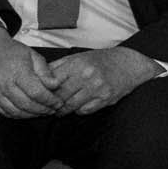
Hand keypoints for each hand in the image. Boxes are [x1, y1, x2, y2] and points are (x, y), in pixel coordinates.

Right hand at [0, 30, 60, 117]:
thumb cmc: (10, 51)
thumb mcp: (33, 55)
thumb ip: (45, 72)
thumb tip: (55, 86)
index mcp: (17, 71)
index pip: (36, 92)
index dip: (49, 100)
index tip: (58, 103)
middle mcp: (3, 83)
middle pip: (26, 104)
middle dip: (42, 110)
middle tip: (53, 110)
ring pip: (14, 111)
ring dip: (31, 115)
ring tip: (42, 112)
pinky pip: (3, 111)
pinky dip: (17, 115)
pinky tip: (27, 112)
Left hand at [46, 46, 160, 114]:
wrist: (129, 64)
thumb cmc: (101, 60)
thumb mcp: (79, 57)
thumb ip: (58, 66)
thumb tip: (38, 77)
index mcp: (77, 64)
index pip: (51, 82)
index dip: (43, 90)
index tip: (40, 95)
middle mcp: (87, 76)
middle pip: (59, 96)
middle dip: (51, 103)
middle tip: (47, 106)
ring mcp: (96, 88)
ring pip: (70, 106)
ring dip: (62, 110)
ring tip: (59, 109)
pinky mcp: (105, 99)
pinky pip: (84, 111)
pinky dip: (78, 110)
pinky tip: (78, 106)